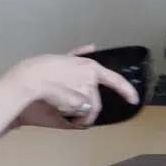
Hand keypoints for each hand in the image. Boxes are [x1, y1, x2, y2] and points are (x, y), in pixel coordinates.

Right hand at [10, 45, 138, 128]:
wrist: (31, 78)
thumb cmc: (43, 68)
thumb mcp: (63, 57)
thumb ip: (78, 53)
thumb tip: (92, 46)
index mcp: (90, 67)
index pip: (115, 80)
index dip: (126, 91)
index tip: (134, 100)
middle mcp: (91, 79)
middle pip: (95, 104)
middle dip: (88, 115)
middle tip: (77, 120)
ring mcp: (84, 91)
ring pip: (84, 111)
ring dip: (74, 114)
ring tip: (57, 106)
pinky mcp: (76, 102)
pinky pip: (74, 115)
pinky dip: (66, 116)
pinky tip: (54, 108)